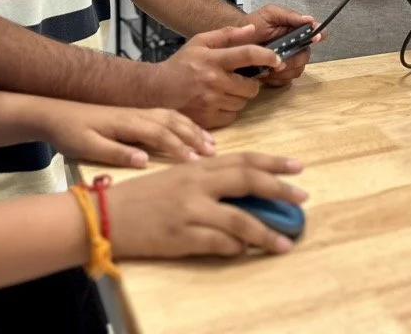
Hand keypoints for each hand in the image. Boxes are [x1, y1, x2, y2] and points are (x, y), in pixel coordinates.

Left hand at [35, 101, 214, 167]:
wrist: (54, 113)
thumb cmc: (69, 133)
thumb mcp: (87, 147)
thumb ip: (116, 153)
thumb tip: (145, 160)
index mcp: (127, 122)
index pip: (160, 134)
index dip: (179, 148)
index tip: (196, 163)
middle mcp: (137, 114)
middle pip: (173, 122)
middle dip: (194, 138)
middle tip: (213, 155)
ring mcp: (138, 112)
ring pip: (173, 117)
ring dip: (193, 129)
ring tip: (211, 145)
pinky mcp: (136, 114)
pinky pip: (167, 115)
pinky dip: (184, 123)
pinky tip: (193, 132)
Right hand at [106, 152, 307, 257]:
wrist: (106, 215)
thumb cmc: (144, 196)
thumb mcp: (178, 178)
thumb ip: (209, 180)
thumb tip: (244, 190)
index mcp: (198, 167)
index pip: (244, 159)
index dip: (273, 162)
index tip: (298, 167)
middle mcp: (197, 183)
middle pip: (247, 181)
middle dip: (279, 189)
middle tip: (303, 197)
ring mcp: (190, 210)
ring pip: (238, 218)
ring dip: (265, 232)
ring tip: (285, 242)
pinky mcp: (181, 236)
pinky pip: (217, 243)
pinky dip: (235, 247)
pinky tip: (246, 251)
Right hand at [153, 24, 281, 128]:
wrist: (156, 91)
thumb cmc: (181, 64)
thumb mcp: (200, 42)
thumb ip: (227, 35)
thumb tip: (252, 29)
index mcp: (213, 59)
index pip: (247, 54)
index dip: (267, 56)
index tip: (276, 60)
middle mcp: (213, 81)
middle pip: (251, 86)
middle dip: (251, 83)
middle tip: (239, 79)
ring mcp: (211, 102)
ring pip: (243, 102)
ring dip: (240, 97)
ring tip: (224, 90)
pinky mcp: (208, 119)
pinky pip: (233, 116)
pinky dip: (230, 110)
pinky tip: (217, 102)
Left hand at [245, 4, 320, 87]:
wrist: (232, 41)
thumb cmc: (252, 24)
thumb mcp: (269, 14)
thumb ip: (289, 15)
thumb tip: (310, 20)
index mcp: (296, 31)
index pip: (316, 33)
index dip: (318, 36)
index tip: (315, 38)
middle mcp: (295, 47)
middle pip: (306, 57)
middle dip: (294, 60)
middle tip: (279, 61)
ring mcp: (287, 62)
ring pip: (297, 71)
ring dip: (284, 71)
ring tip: (268, 68)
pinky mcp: (278, 75)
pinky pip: (285, 81)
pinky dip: (276, 80)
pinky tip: (265, 75)